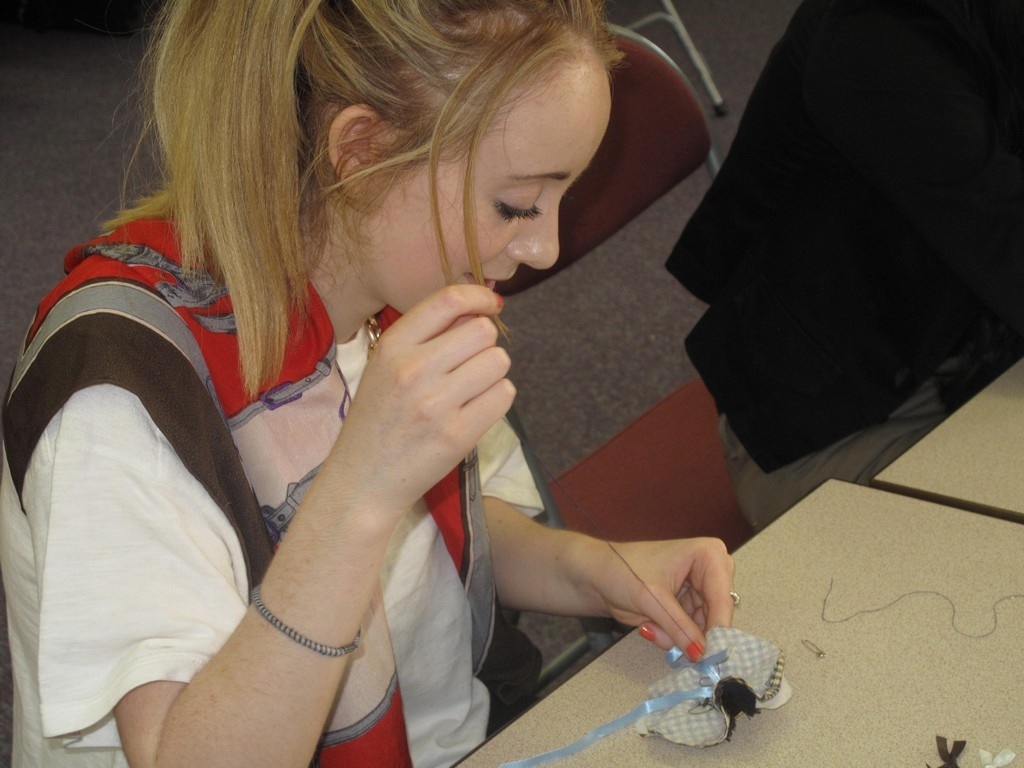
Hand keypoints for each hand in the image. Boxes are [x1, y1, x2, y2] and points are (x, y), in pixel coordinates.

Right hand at [324, 284, 511, 518]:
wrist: (362, 480)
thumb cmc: (377, 419)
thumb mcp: (384, 367)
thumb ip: (425, 337)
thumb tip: (477, 312)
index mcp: (392, 346)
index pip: (449, 301)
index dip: (480, 297)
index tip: (491, 306)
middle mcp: (413, 370)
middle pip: (483, 331)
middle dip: (484, 344)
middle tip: (469, 364)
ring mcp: (437, 404)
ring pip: (499, 362)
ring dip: (492, 373)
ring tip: (469, 390)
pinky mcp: (458, 435)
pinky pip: (503, 396)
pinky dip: (497, 399)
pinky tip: (475, 409)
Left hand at [586, 537, 734, 657]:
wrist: (597, 574)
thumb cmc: (622, 570)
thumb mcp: (652, 600)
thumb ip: (679, 628)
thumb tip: (702, 654)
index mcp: (708, 555)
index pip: (722, 598)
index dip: (718, 628)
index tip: (711, 654)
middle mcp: (710, 571)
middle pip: (717, 615)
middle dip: (691, 632)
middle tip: (664, 634)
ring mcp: (699, 590)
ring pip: (703, 629)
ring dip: (676, 636)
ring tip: (650, 625)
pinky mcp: (687, 606)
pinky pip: (689, 632)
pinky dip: (670, 636)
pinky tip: (649, 625)